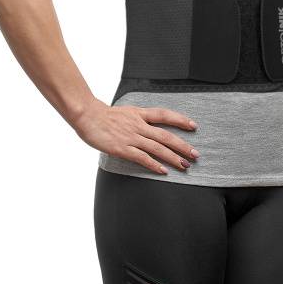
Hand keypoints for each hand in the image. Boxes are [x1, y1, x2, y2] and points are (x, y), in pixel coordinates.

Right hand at [72, 96, 199, 174]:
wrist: (87, 115)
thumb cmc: (104, 115)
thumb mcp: (126, 111)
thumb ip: (138, 119)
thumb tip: (148, 126)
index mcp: (140, 113)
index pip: (165, 115)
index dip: (181, 120)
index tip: (194, 126)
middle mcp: (139, 125)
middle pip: (166, 135)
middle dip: (182, 145)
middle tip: (195, 155)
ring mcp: (131, 137)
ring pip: (157, 148)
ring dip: (173, 157)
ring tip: (185, 165)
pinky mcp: (122, 148)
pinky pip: (142, 158)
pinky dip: (154, 165)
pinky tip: (163, 171)